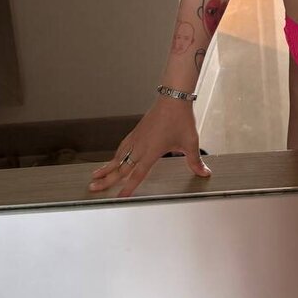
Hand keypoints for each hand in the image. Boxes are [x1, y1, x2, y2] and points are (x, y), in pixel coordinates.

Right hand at [87, 97, 210, 197]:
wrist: (173, 98)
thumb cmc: (181, 119)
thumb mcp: (191, 142)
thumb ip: (195, 161)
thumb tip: (204, 173)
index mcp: (151, 152)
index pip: (136, 175)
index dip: (128, 188)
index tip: (119, 199)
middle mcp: (140, 146)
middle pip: (120, 168)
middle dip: (106, 180)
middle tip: (92, 189)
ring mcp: (136, 138)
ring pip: (117, 157)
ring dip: (106, 168)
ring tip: (95, 176)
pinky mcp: (136, 131)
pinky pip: (122, 147)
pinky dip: (115, 155)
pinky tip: (113, 159)